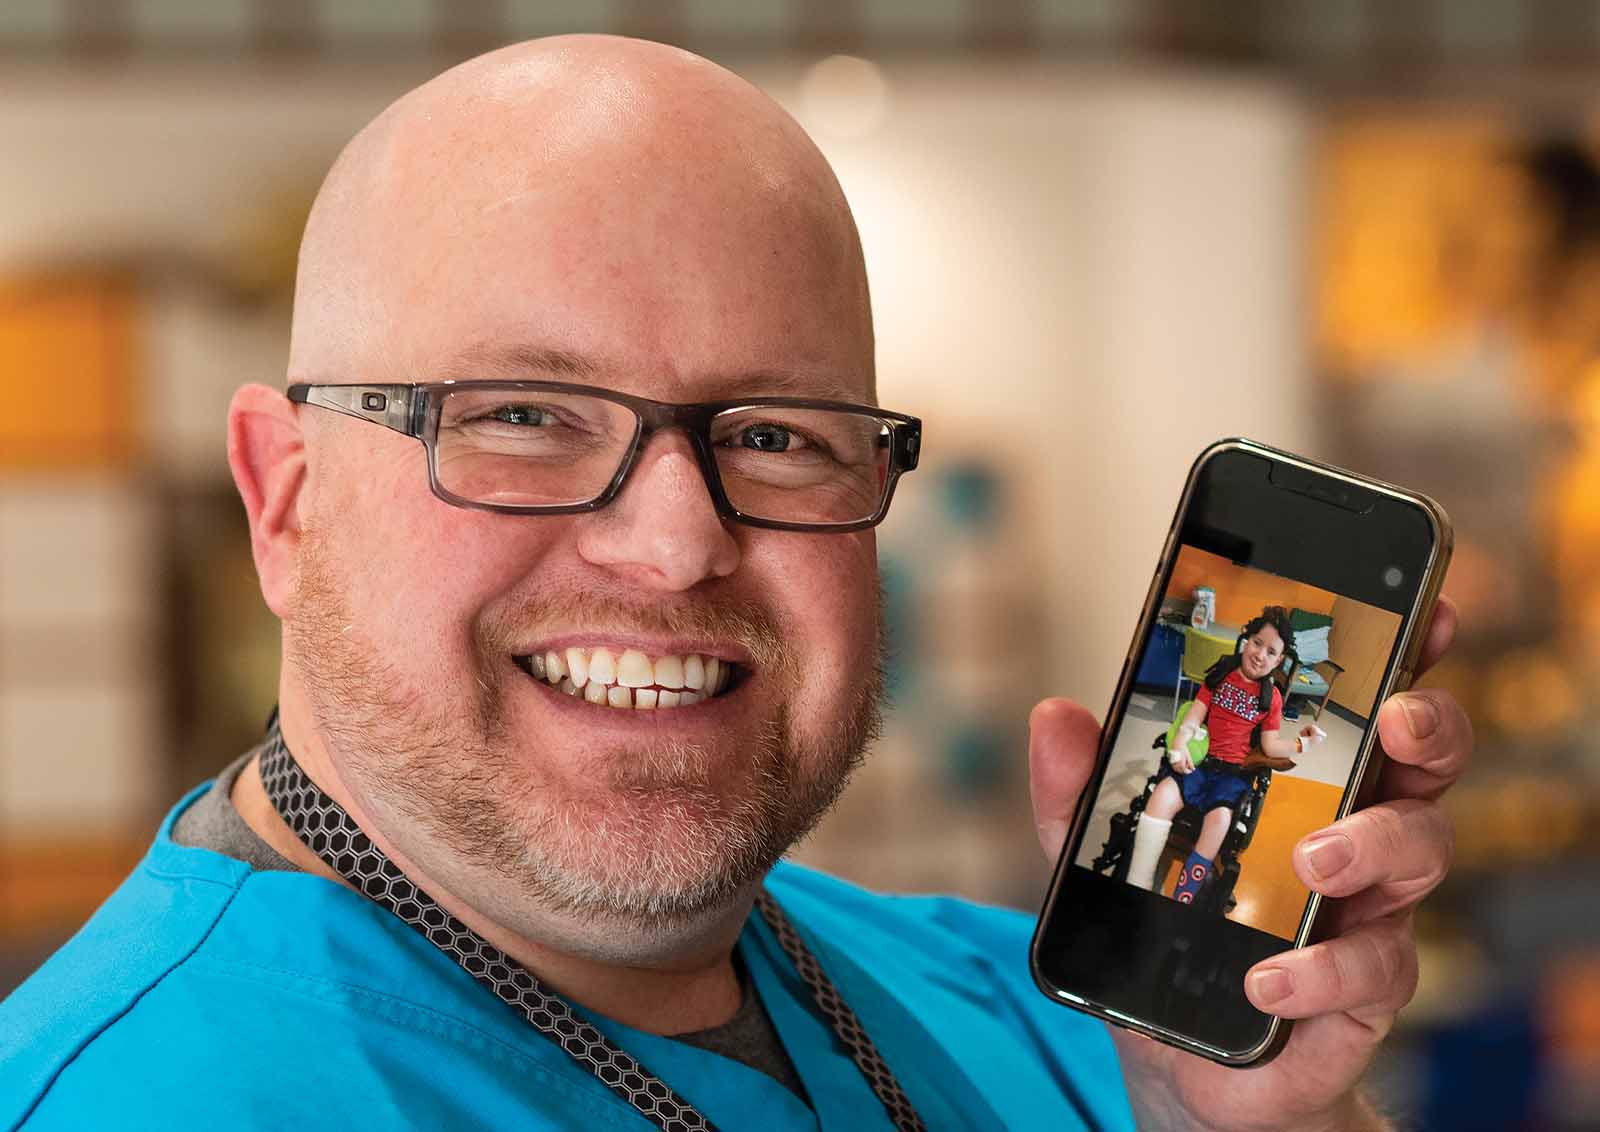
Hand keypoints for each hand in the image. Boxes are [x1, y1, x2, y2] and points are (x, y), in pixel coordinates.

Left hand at [1030, 597, 1467, 1131]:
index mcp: (1305, 773)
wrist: (1172, 1046)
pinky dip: (1320, 972)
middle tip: (1396, 721)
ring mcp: (1370, 904)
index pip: (1368, 697)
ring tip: (1313, 863)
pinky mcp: (1363, 986)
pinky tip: (1268, 979)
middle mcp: (1356, 825)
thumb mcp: (1098, 845)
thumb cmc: (1157, 921)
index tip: (1423, 610)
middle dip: (1428, 725)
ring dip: (1371, 846)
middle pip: (1429, 756)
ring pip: (1419, 850)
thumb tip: (1055, 716)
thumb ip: (1079, 784)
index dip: (1408, 650)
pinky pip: (1372, 969)